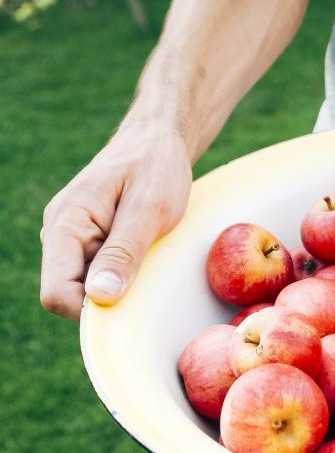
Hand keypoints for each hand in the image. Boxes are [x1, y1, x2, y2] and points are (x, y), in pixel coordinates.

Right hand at [40, 123, 191, 320]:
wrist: (158, 141)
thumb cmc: (156, 167)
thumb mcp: (149, 209)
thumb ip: (124, 252)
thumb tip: (100, 297)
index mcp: (65, 225)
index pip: (56, 292)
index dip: (89, 311)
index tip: (130, 305)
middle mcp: (60, 235)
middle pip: (70, 295)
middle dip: (107, 299)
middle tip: (148, 278)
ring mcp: (74, 240)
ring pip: (86, 288)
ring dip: (118, 286)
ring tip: (149, 259)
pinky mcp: (91, 243)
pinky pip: (100, 275)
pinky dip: (124, 276)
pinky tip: (146, 258)